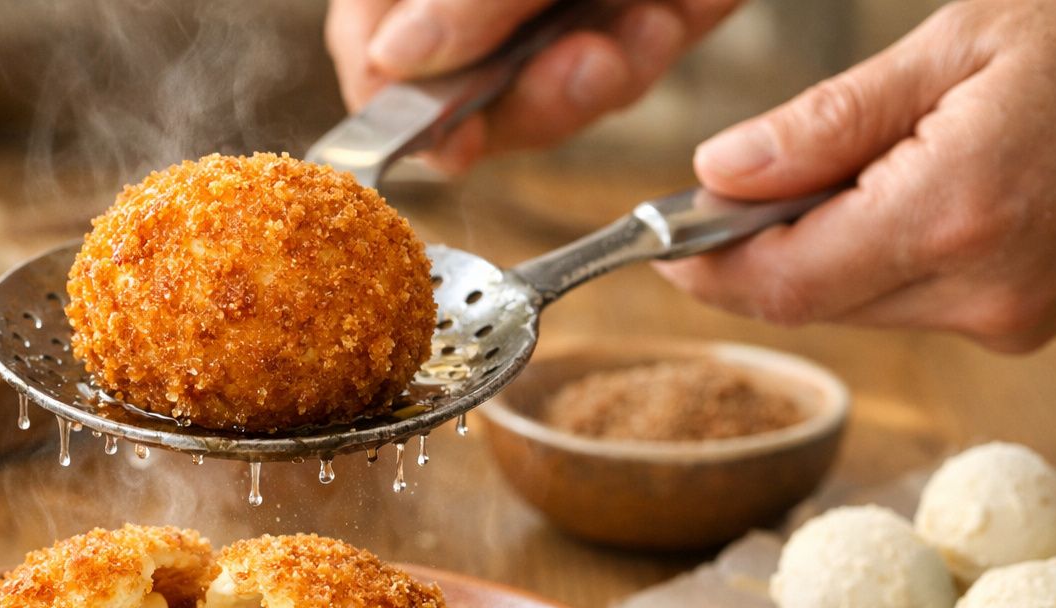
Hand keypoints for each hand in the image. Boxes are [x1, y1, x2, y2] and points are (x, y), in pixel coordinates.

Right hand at [325, 0, 742, 172]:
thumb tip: (392, 61)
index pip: (373, 42)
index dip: (400, 103)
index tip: (453, 145)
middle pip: (468, 80)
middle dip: (536, 92)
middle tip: (588, 71)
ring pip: (558, 74)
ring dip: (609, 69)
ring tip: (649, 25)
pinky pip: (635, 39)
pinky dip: (660, 30)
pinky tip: (682, 4)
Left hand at [656, 0, 1055, 351]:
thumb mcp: (953, 45)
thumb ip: (827, 124)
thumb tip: (718, 175)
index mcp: (955, 215)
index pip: (784, 282)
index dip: (708, 270)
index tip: (661, 244)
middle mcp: (985, 291)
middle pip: (814, 302)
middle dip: (755, 254)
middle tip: (726, 193)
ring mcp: (1014, 316)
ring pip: (859, 306)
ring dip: (818, 253)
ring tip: (836, 172)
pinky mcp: (1028, 318)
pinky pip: (913, 299)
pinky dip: (876, 256)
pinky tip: (895, 194)